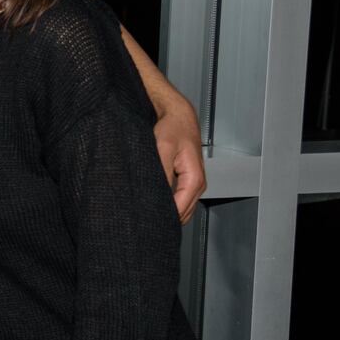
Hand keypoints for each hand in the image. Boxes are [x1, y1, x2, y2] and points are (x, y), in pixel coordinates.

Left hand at [154, 106, 206, 223]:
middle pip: (183, 213)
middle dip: (165, 218)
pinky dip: (169, 205)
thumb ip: (161, 173)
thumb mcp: (162, 148)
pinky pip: (179, 201)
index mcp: (194, 178)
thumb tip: (154, 194)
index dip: (164, 217)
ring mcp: (193, 184)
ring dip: (167, 213)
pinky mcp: (186, 181)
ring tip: (146, 215)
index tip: (147, 222)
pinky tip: (153, 204)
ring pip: (182, 209)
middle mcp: (197, 184)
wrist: (178, 116)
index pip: (180, 208)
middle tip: (143, 222)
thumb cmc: (172, 129)